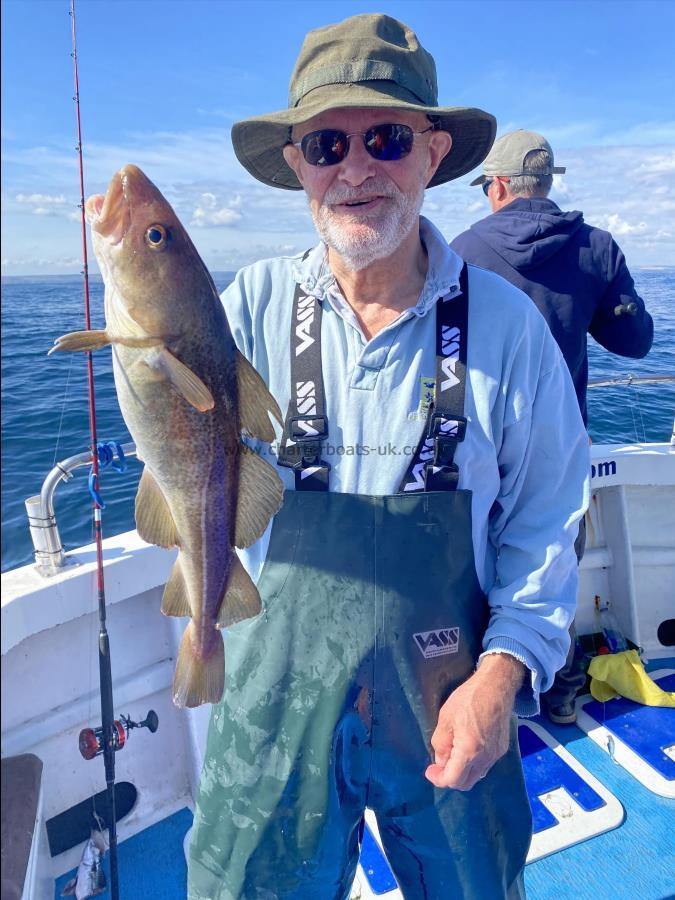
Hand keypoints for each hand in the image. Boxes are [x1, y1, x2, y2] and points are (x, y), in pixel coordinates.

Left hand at [425, 654, 524, 789]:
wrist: (496, 686)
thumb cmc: (468, 699)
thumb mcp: (445, 719)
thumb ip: (441, 744)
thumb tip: (441, 761)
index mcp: (469, 751)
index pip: (453, 780)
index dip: (438, 779)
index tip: (429, 771)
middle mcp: (485, 758)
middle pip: (466, 783)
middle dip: (450, 778)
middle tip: (438, 766)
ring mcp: (496, 755)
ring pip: (476, 775)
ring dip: (462, 772)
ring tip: (451, 754)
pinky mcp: (502, 749)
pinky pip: (485, 765)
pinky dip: (473, 764)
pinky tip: (466, 749)